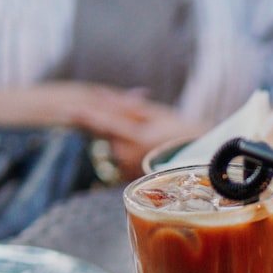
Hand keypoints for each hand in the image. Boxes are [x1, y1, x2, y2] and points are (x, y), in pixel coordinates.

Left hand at [68, 89, 208, 180]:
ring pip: (114, 145)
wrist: (204, 162)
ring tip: (155, 138)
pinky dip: (130, 149)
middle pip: (108, 133)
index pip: (104, 124)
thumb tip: (102, 95)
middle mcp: (127, 157)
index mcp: (135, 139)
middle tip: (147, 121)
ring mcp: (128, 169)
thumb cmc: (184, 135)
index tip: (68, 110)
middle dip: (115, 121)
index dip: (86, 116)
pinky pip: (123, 157)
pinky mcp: (131, 177)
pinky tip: (151, 149)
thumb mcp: (158, 115)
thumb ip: (127, 106)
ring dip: (123, 136)